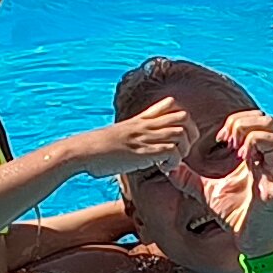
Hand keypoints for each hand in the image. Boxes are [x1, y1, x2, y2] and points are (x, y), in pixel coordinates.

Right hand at [69, 95, 197, 177]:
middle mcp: (145, 125)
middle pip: (183, 116)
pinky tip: (163, 168)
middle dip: (190, 134)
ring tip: (171, 161)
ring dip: (183, 150)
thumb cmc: (96, 149)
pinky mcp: (142, 152)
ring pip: (181, 133)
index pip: (171, 104)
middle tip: (180, 150)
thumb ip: (131, 136)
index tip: (176, 136)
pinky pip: (171, 151)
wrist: (82, 152)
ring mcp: (144, 137)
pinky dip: (174, 161)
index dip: (181, 118)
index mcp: (140, 120)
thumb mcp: (118, 136)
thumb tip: (135, 148)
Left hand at [197, 110, 272, 249]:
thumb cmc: (234, 213)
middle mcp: (268, 161)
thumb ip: (187, 177)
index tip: (220, 138)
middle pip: (269, 122)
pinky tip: (265, 170)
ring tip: (242, 154)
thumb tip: (166, 166)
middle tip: (229, 142)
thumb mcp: (205, 191)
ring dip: (258, 140)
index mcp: (254, 155)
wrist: (249, 240)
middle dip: (245, 125)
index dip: (237, 120)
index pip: (255, 120)